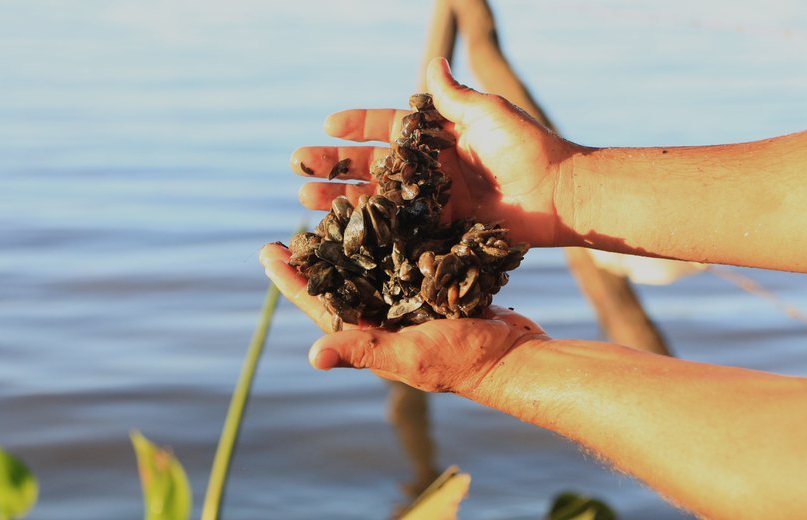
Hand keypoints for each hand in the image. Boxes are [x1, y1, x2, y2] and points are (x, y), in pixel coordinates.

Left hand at [260, 242, 548, 395]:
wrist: (511, 354)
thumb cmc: (461, 362)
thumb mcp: (411, 355)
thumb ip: (365, 350)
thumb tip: (312, 357)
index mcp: (369, 334)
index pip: (319, 305)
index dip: (292, 281)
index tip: (268, 253)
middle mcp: (382, 317)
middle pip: (338, 282)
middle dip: (314, 258)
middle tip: (291, 231)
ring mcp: (405, 302)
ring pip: (368, 268)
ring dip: (347, 245)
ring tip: (328, 217)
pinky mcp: (429, 288)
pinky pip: (400, 261)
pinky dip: (387, 241)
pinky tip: (379, 219)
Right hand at [289, 57, 582, 246]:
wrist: (557, 195)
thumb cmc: (528, 147)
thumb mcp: (487, 113)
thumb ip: (452, 97)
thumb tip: (431, 61)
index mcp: (437, 136)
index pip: (388, 127)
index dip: (358, 125)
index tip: (328, 125)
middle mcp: (428, 169)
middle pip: (372, 165)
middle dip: (335, 164)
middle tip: (298, 163)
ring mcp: (431, 201)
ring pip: (377, 198)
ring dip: (340, 197)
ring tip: (305, 197)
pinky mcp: (438, 229)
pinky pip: (398, 229)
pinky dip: (370, 230)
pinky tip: (340, 230)